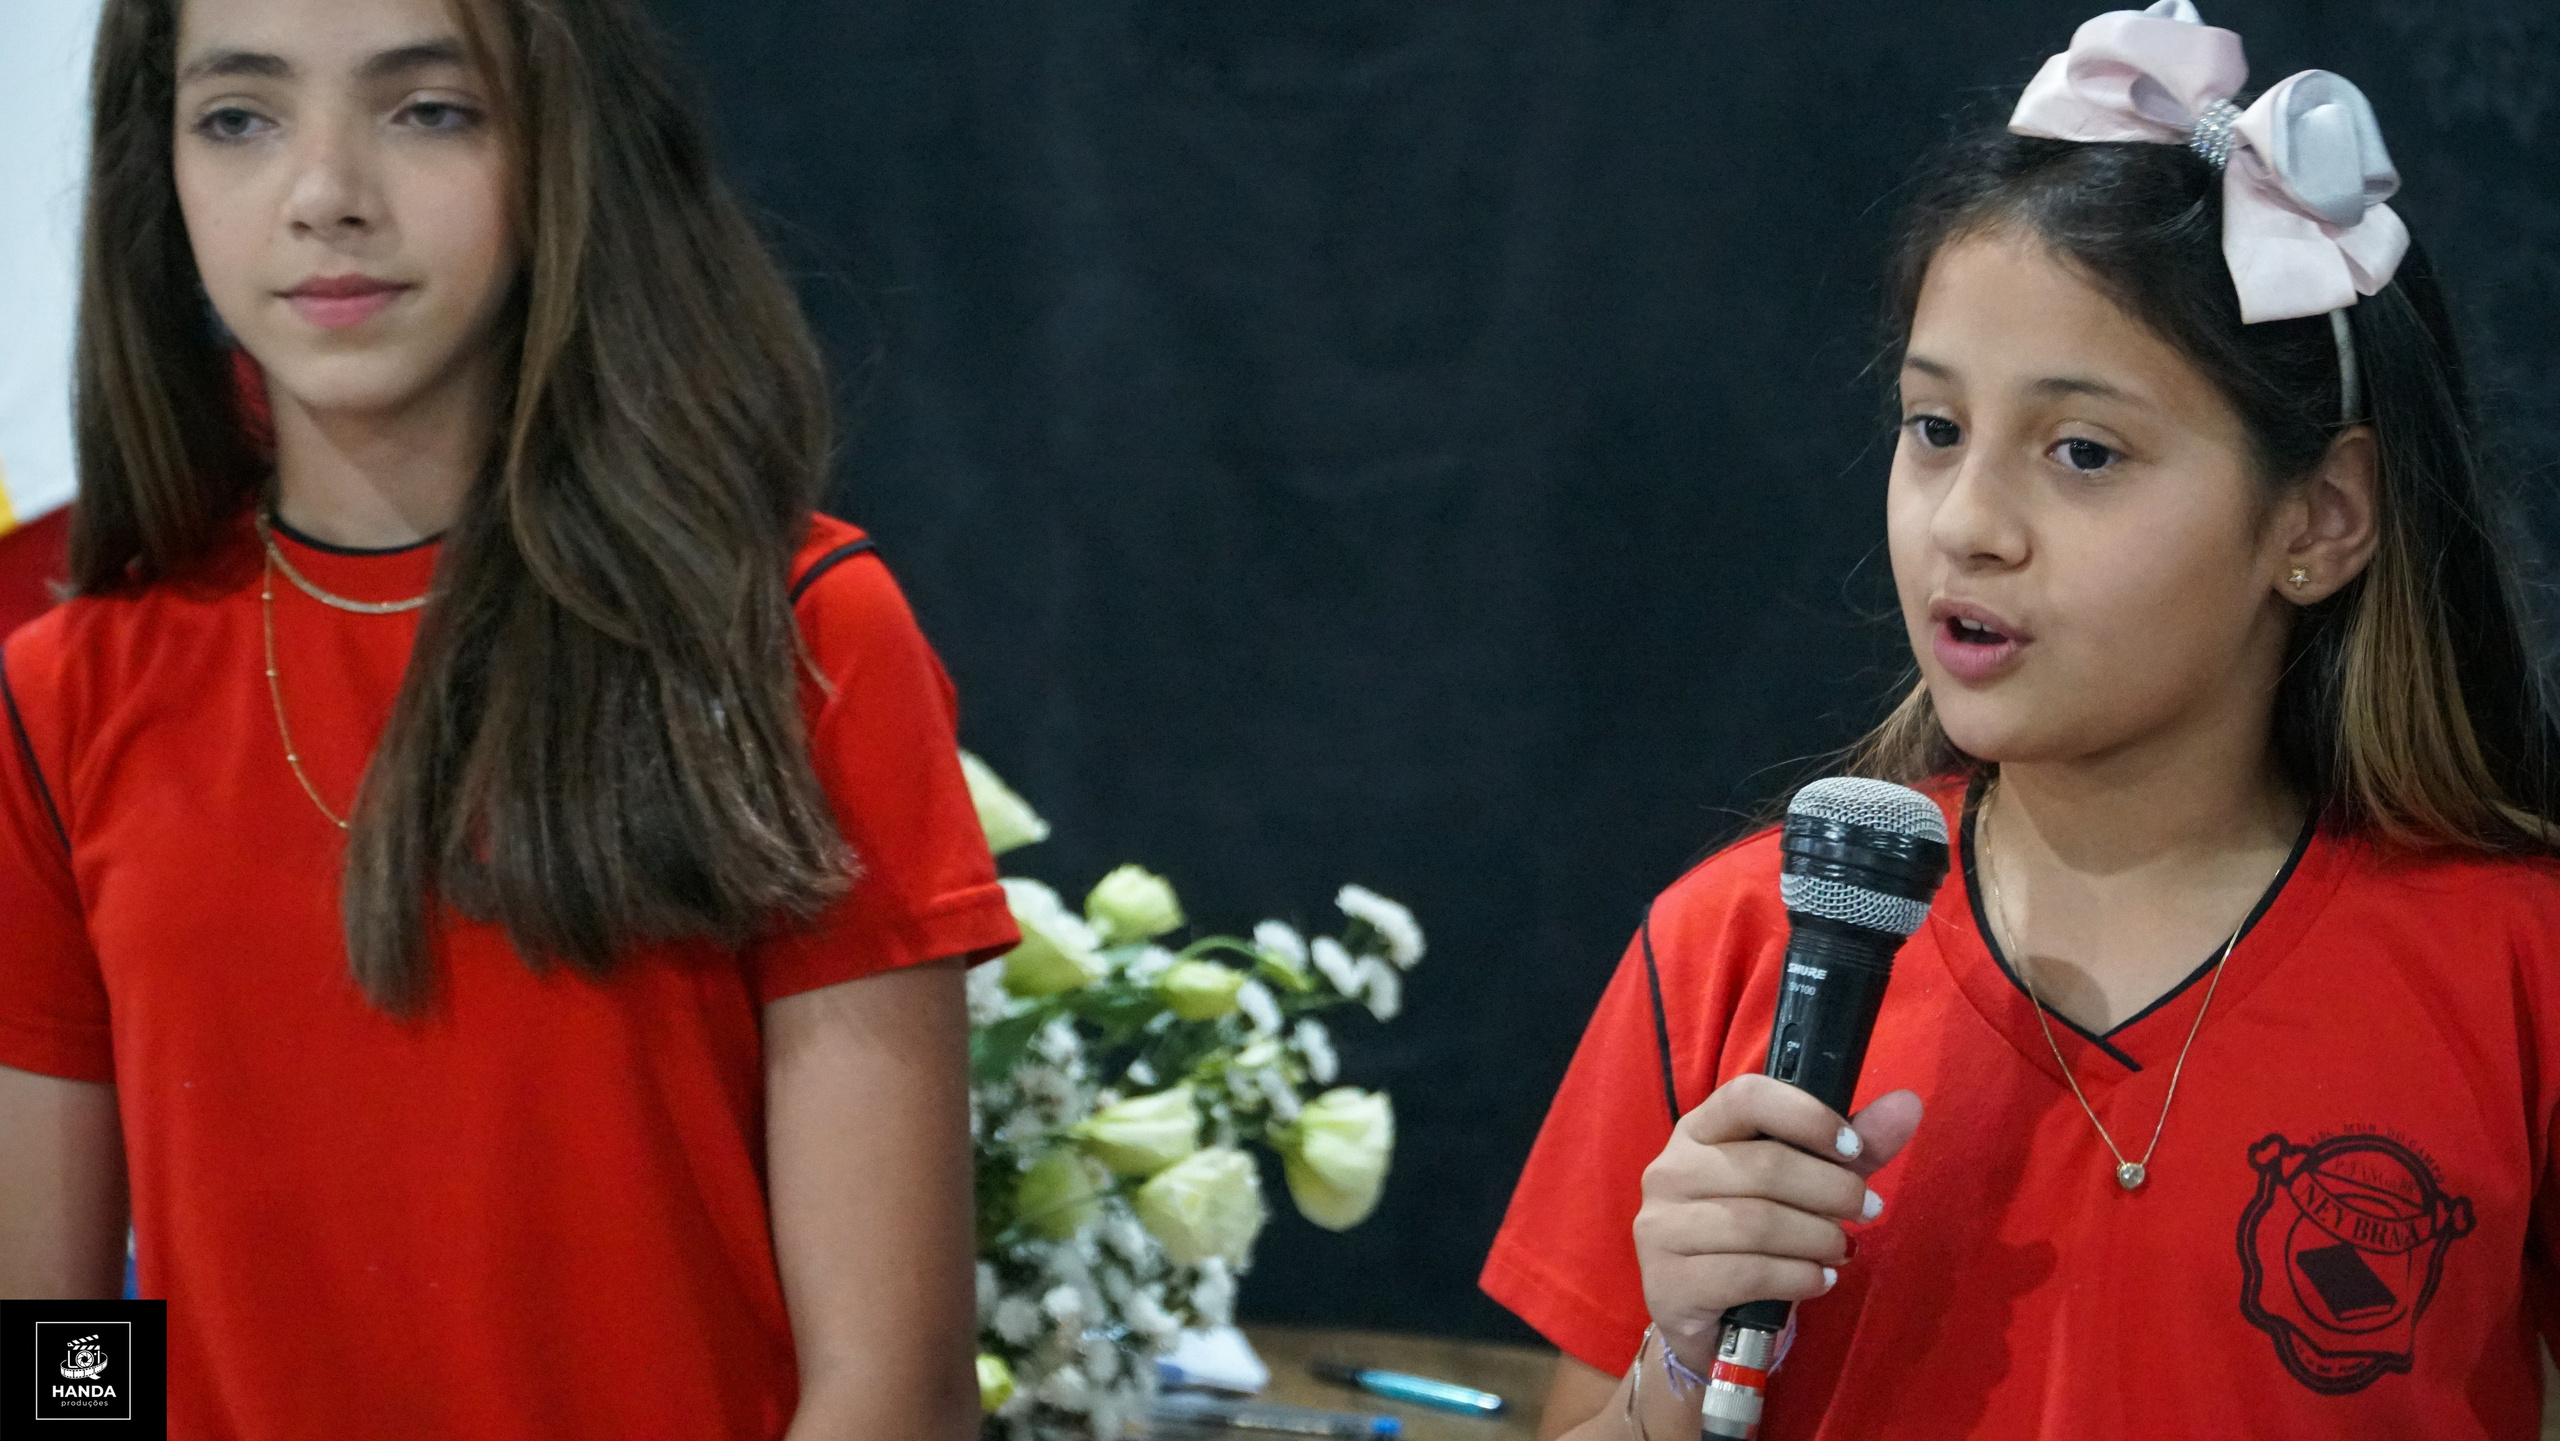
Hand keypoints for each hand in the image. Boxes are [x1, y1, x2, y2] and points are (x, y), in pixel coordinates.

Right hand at [1633, 1073, 1920, 1370]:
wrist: (1705, 1316)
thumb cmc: (1756, 1237)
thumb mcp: (1807, 1186)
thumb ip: (1854, 1148)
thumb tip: (1908, 1104)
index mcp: (1699, 1131)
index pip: (1746, 1097)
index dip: (1806, 1116)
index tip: (1852, 1148)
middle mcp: (1670, 1171)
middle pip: (1764, 1167)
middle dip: (1832, 1190)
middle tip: (1869, 1210)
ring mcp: (1662, 1227)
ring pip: (1757, 1223)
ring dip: (1818, 1237)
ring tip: (1843, 1250)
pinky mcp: (1668, 1282)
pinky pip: (1748, 1273)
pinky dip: (1798, 1277)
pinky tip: (1819, 1280)